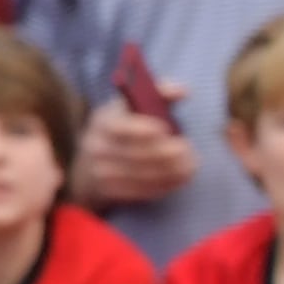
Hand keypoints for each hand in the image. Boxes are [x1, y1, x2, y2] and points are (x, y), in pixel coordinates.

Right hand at [74, 98, 197, 209]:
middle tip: (187, 150)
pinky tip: (179, 178)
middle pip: (135, 153)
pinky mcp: (110, 191)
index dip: (142, 129)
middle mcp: (96, 146)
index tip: (165, 129)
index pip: (119, 126)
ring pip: (141, 175)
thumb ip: (159, 94)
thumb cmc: (125, 127)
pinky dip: (164, 185)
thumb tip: (182, 91)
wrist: (93, 162)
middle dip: (166, 153)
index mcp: (103, 121)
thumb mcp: (134, 107)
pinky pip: (141, 192)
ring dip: (171, 171)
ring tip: (190, 166)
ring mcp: (100, 171)